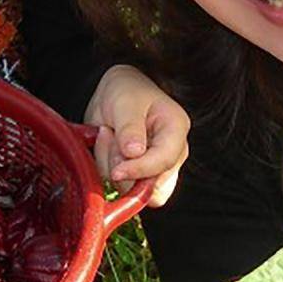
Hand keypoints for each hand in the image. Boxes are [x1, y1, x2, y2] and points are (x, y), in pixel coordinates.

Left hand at [84, 64, 189, 205]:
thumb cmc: (127, 91)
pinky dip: (106, 170)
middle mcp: (172, 154)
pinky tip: (106, 147)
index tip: (116, 171)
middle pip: (152, 185)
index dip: (139, 170)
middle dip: (123, 169)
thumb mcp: (126, 101)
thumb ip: (130, 127)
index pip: (165, 161)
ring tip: (107, 134)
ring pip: (132, 190)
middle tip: (108, 135)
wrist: (115, 94)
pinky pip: (120, 188)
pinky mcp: (138, 177)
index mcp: (176, 131)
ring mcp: (156, 168)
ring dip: (110, 166)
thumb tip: (134, 154)